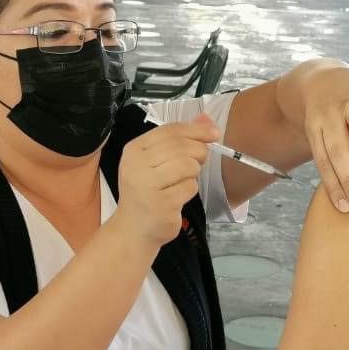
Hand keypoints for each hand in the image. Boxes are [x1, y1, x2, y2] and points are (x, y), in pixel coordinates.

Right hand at [112, 117, 217, 247]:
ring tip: (184, 180)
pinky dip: (189, 190)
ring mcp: (147, 185)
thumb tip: (206, 119)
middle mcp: (136, 164)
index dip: (196, 129)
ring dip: (194, 173)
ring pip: (188, 165)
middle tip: (199, 162)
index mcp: (134, 149)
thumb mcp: (157, 162)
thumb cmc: (148, 192)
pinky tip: (178, 197)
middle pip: (181, 146)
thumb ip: (179, 139)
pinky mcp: (160, 204)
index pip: (169, 130)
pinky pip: (189, 188)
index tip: (214, 133)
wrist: (133, 230)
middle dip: (199, 152)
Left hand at [303, 74, 348, 213]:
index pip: (323, 162)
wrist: (323, 82)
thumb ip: (334, 161)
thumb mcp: (321, 138)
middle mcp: (330, 116)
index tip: (345, 208)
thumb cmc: (328, 123)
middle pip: (337, 147)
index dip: (334, 186)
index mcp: (315, 130)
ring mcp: (348, 102)